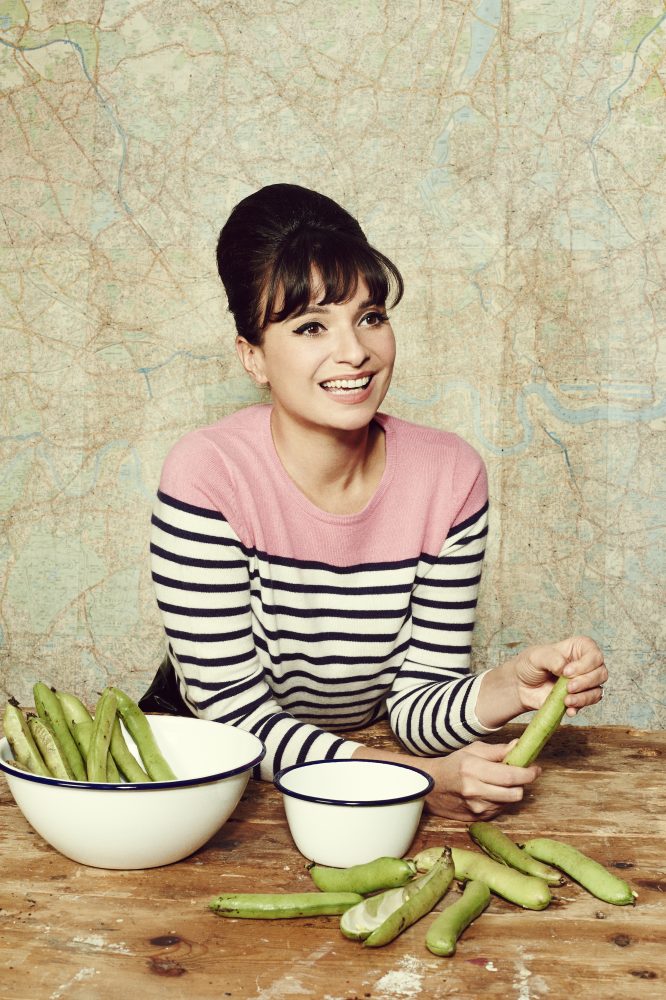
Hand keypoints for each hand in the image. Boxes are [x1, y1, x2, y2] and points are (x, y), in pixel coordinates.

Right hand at [420, 741, 540, 820]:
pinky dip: (501, 800)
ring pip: (510, 802)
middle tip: (520, 774)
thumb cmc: (453, 765)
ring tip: (501, 782)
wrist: (431, 787)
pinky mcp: (478, 818)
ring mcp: (476, 808)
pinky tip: (492, 792)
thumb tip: (518, 746)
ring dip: (511, 792)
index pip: (510, 776)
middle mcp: (475, 791)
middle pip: (515, 794)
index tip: (535, 769)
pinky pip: (501, 810)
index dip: (528, 773)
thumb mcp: (472, 751)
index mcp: (473, 769)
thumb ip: (497, 750)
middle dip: (522, 784)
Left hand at [514, 635, 606, 715]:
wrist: (520, 686)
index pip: (594, 654)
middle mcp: (584, 665)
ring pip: (597, 690)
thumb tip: (565, 668)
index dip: (585, 664)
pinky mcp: (579, 697)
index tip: (566, 671)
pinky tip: (569, 710)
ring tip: (566, 700)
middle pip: (601, 673)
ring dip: (584, 697)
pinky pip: (588, 704)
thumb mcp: (536, 657)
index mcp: (577, 648)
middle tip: (568, 687)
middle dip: (586, 682)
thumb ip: (552, 659)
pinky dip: (580, 707)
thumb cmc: (529, 665)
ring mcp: (583, 682)